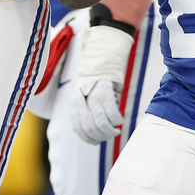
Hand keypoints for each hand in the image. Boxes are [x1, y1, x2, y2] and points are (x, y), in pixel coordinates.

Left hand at [70, 24, 133, 143]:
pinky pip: (112, 112)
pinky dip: (116, 120)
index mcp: (75, 100)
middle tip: (109, 136)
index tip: (96, 141)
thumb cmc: (97, 75)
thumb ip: (87, 108)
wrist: (103, 53)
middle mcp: (82, 99)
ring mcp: (93, 95)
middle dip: (100, 136)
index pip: (78, 127)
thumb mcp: (87, 91)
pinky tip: (120, 120)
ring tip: (116, 130)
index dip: (87, 137)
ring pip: (100, 123)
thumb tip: (96, 128)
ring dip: (109, 131)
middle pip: (89, 127)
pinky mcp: (106, 91)